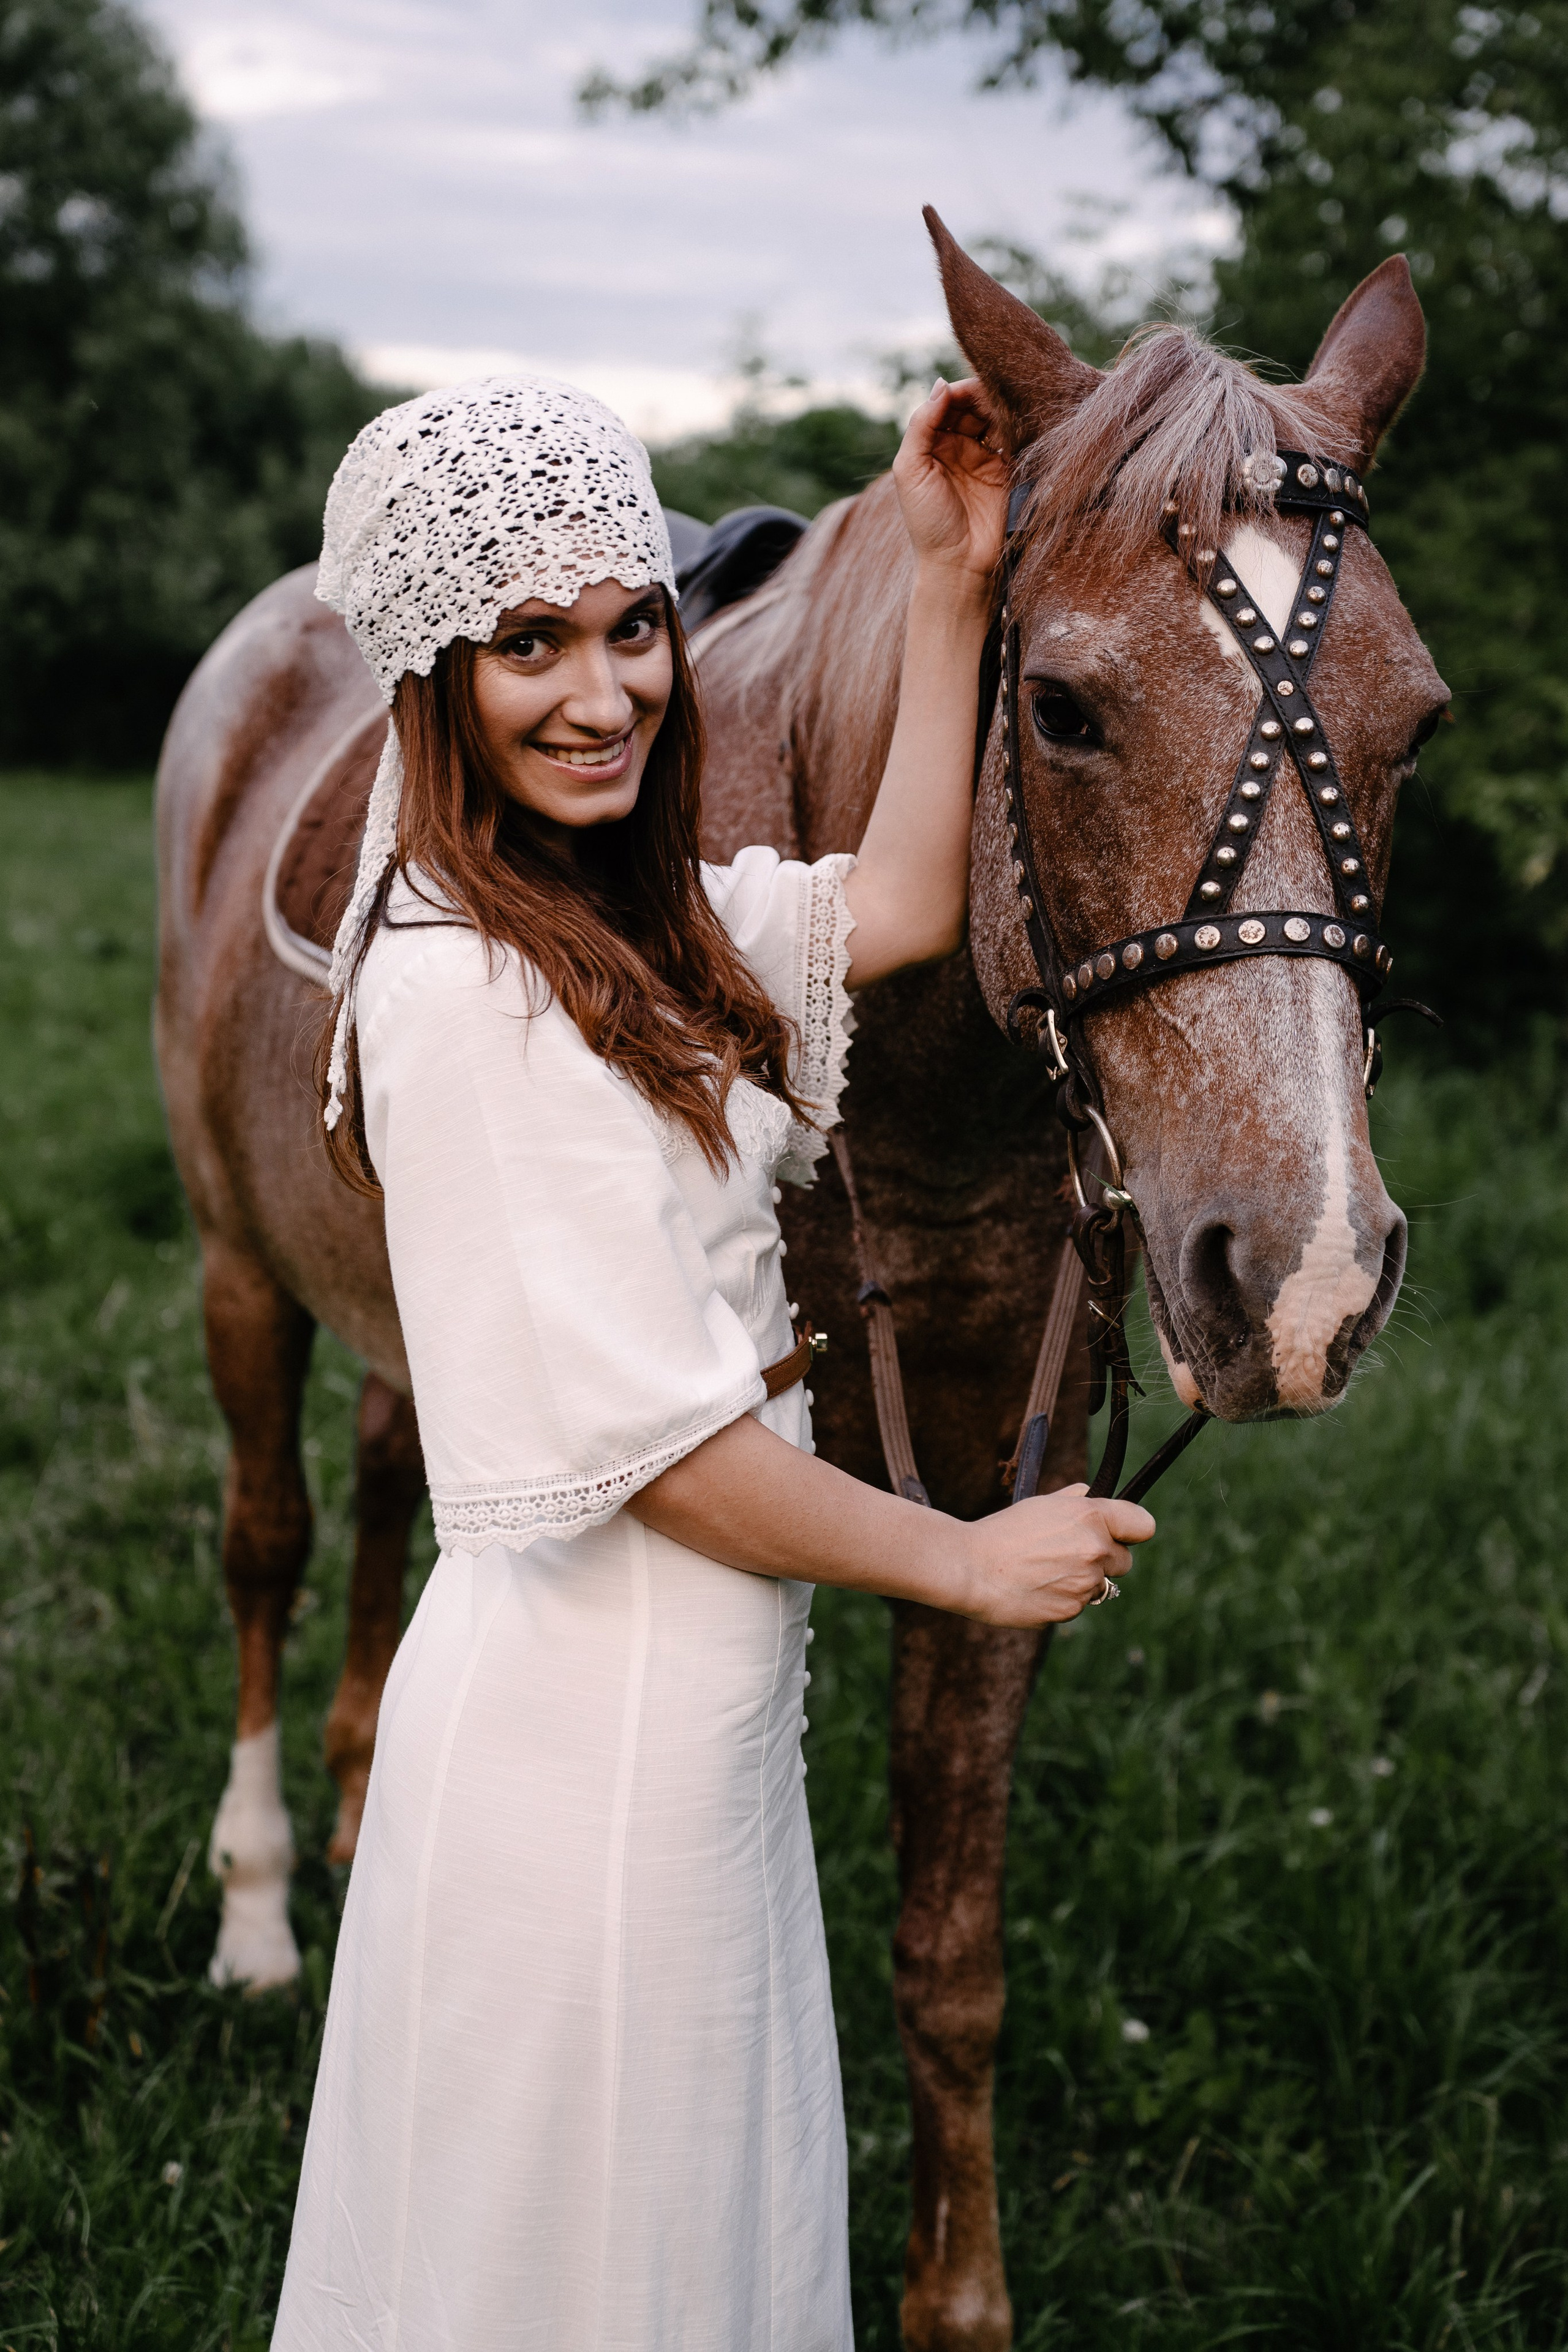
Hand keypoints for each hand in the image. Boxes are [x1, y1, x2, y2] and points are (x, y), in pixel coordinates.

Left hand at [891, 376, 1009, 587]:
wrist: (958, 564)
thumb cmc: (927, 523)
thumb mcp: (910, 470)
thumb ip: (921, 425)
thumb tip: (941, 384)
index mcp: (930, 444)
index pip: (946, 403)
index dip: (957, 392)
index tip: (968, 390)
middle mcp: (957, 446)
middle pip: (973, 406)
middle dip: (983, 395)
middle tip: (994, 393)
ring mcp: (983, 457)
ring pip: (995, 418)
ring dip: (1002, 407)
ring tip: (1009, 404)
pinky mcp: (1006, 470)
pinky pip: (1014, 438)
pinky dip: (1017, 425)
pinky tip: (1020, 420)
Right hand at [954, 1485, 1155, 1626]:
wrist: (970, 1568)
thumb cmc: (1002, 1532)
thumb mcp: (1040, 1504)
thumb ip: (1074, 1500)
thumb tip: (1091, 1494)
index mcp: (1091, 1517)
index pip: (1143, 1525)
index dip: (1132, 1530)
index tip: (1122, 1533)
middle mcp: (1095, 1550)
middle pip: (1124, 1560)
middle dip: (1104, 1559)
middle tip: (1068, 1554)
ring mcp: (1085, 1583)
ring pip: (1099, 1585)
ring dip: (1080, 1581)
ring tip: (1042, 1572)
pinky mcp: (1071, 1611)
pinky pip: (1077, 1606)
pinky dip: (1061, 1600)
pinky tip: (1035, 1589)